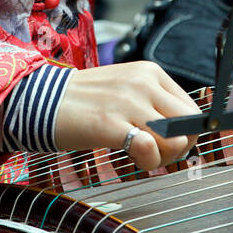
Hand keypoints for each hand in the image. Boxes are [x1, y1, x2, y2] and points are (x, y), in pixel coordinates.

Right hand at [54, 61, 199, 171]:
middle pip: (188, 125)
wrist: (40, 101)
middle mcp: (143, 83)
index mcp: (149, 72)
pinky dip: (147, 160)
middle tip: (157, 154)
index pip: (191, 108)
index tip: (169, 145)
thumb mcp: (126, 93)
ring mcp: (127, 102)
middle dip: (179, 147)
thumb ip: (154, 109)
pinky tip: (131, 158)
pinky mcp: (109, 123)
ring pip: (173, 138)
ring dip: (162, 157)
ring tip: (140, 155)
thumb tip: (184, 137)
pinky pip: (149, 147)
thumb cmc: (85, 103)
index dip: (187, 133)